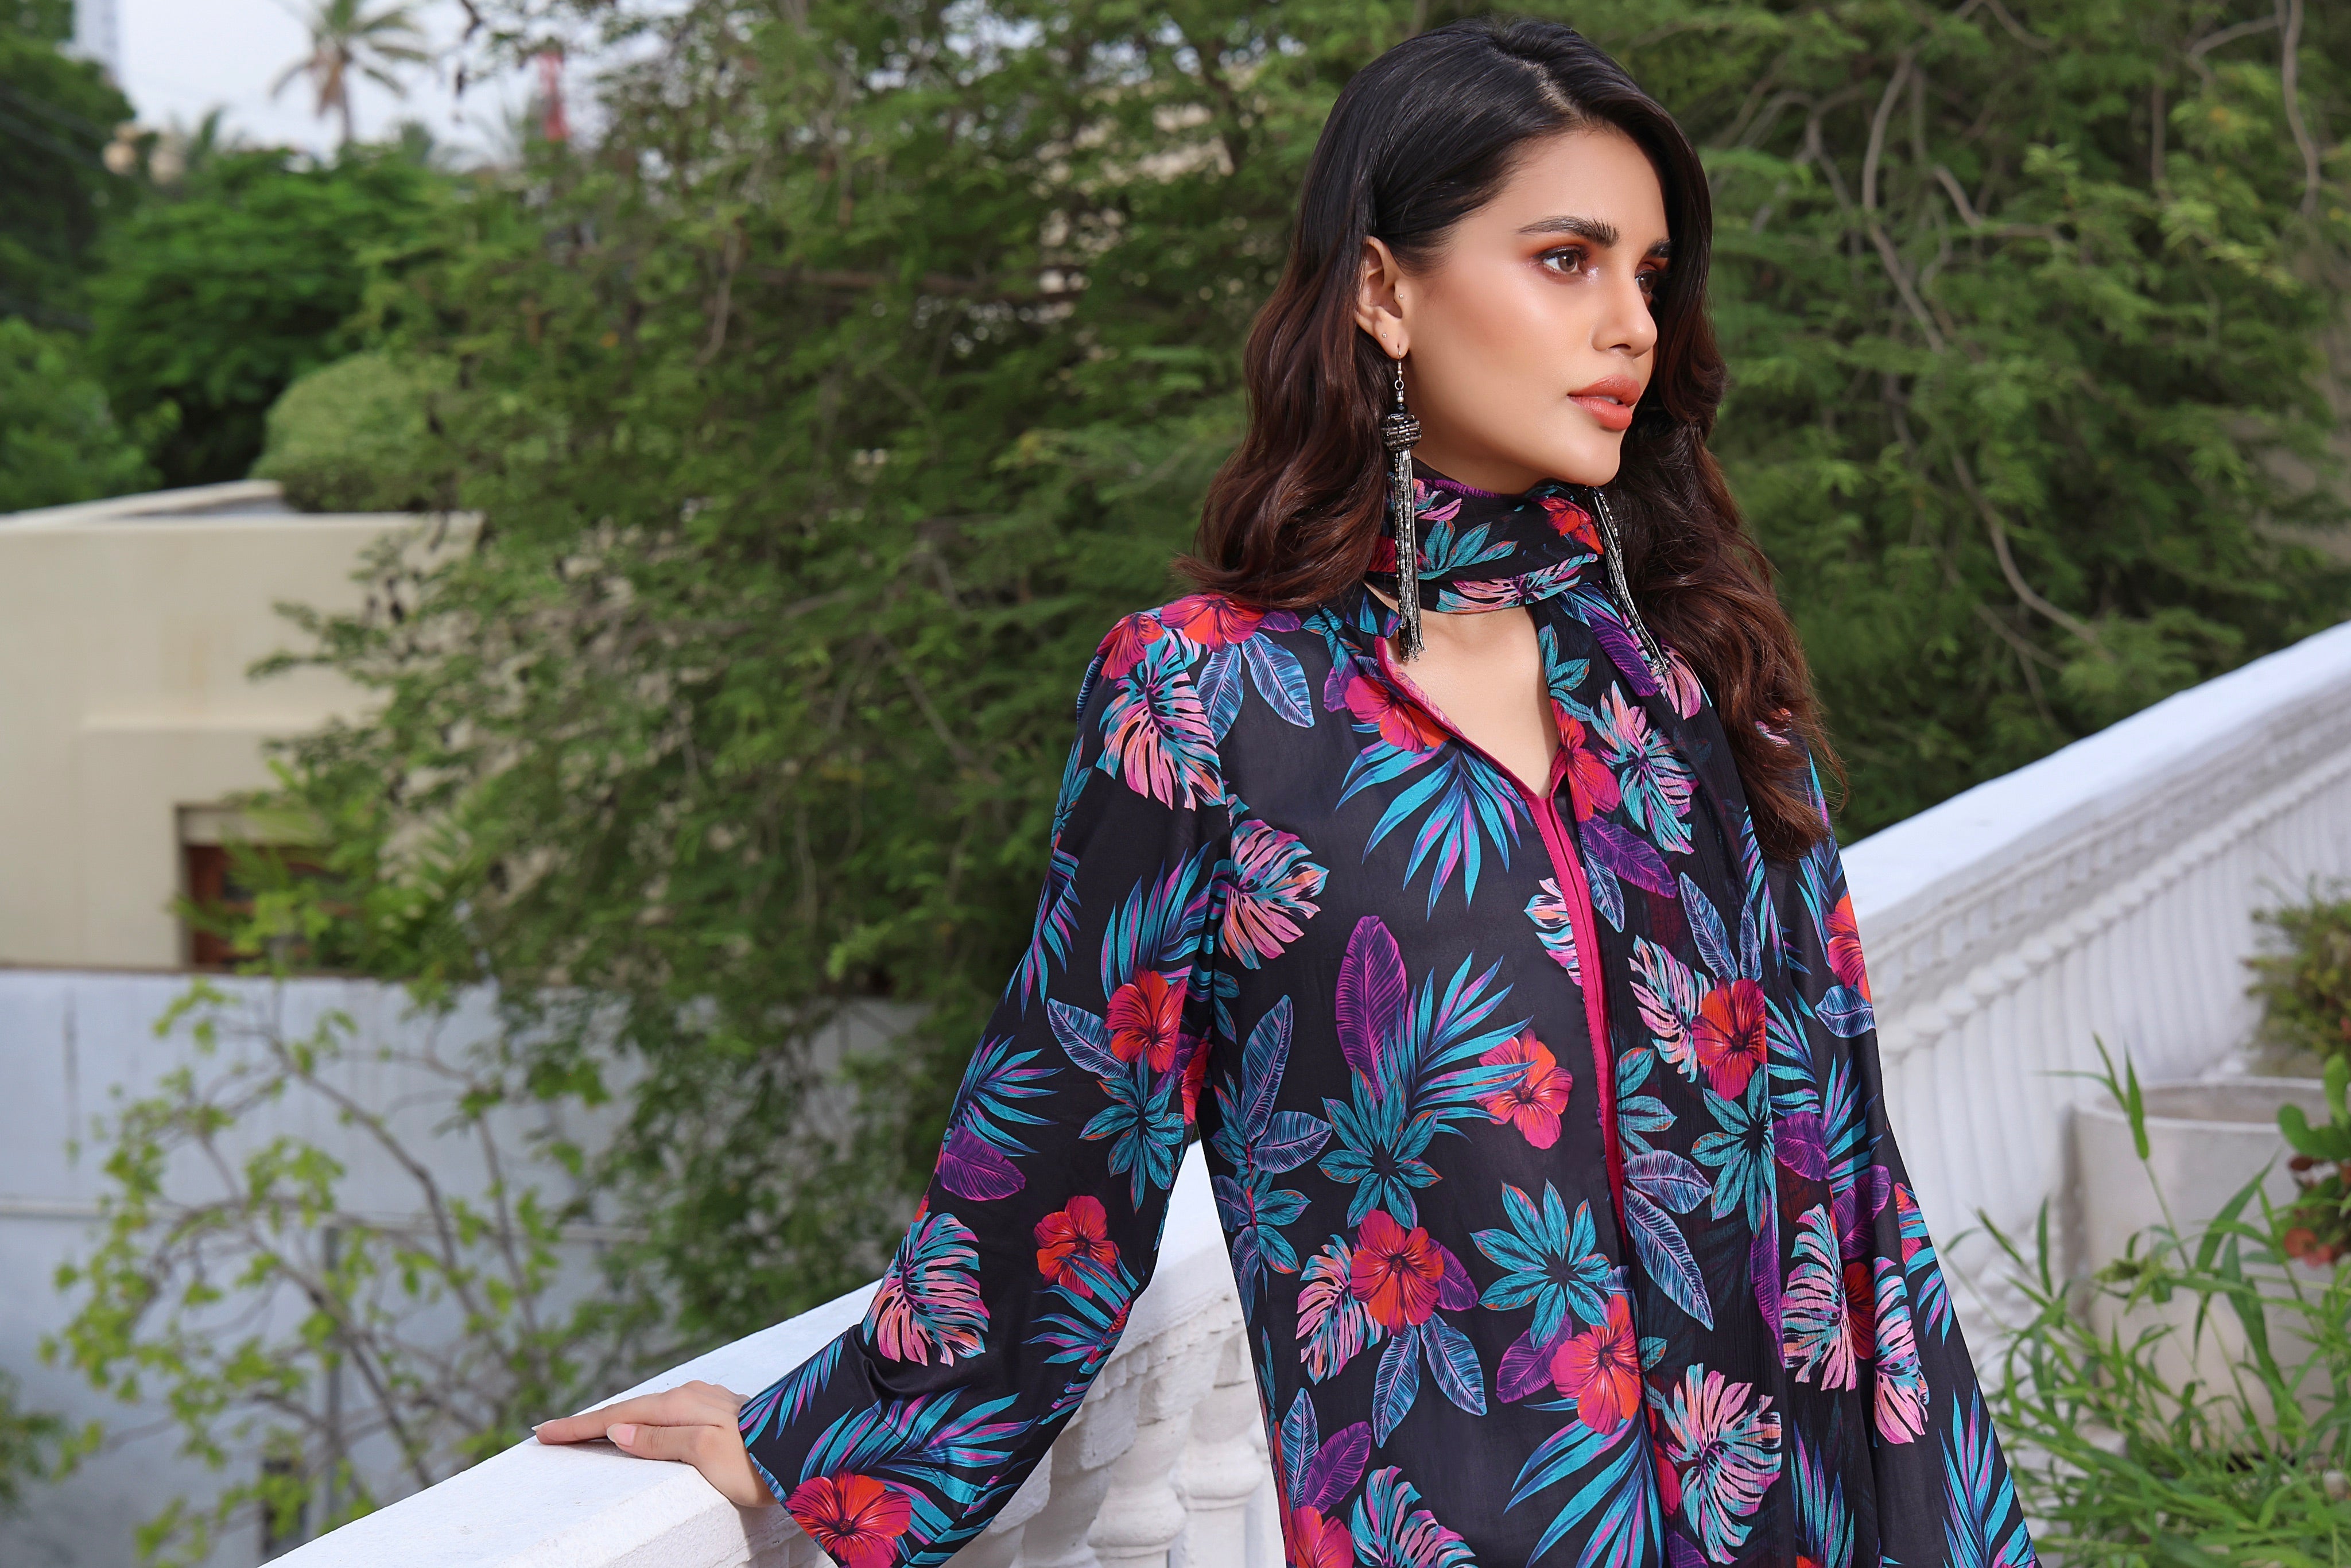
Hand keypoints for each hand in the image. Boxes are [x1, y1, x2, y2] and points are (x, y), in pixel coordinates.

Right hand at [534, 1380, 775, 1507]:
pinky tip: (640, 1428)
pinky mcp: (719, 1414)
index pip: (618, 1415)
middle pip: (628, 1410)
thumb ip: (661, 1440)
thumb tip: (617, 1429)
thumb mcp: (704, 1452)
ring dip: (615, 1420)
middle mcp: (691, 1396)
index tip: (543, 1433)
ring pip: (647, 1411)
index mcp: (681, 1404)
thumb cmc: (757, 1461)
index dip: (580, 1427)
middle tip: (550, 1433)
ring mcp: (706, 1403)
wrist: (809, 1452)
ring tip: (585, 1431)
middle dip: (589, 1422)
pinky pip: (666, 1416)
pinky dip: (642, 1422)